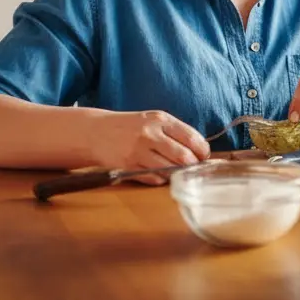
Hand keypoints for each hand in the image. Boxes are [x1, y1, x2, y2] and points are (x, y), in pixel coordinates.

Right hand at [88, 110, 209, 184]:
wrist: (95, 132)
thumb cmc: (130, 127)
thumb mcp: (152, 120)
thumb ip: (174, 131)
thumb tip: (199, 150)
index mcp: (160, 119)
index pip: (191, 137)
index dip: (202, 150)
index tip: (204, 156)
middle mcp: (150, 134)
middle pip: (183, 156)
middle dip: (193, 165)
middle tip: (195, 168)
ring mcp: (138, 151)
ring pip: (170, 170)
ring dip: (178, 174)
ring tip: (179, 173)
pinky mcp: (128, 166)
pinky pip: (154, 178)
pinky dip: (161, 179)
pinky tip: (160, 175)